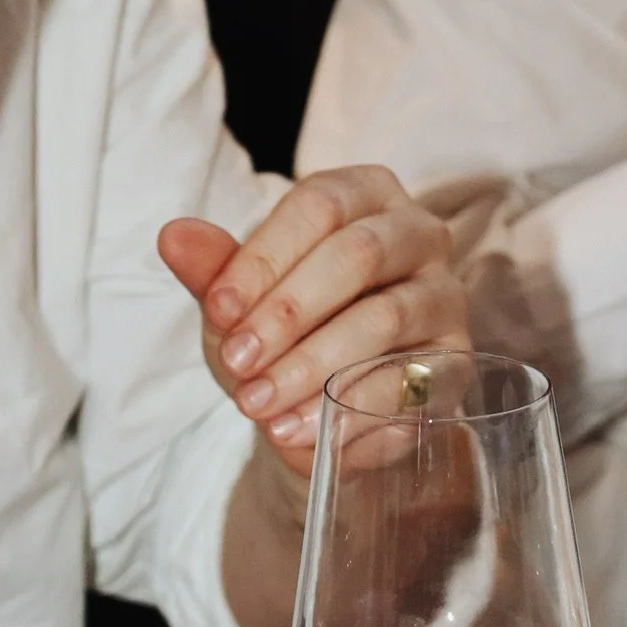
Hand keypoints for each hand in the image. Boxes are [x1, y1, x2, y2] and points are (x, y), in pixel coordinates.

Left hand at [158, 165, 466, 476]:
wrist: (320, 405)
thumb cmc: (282, 333)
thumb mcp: (241, 302)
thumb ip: (213, 271)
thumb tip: (174, 237)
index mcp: (365, 194)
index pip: (319, 206)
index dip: (265, 258)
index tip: (219, 311)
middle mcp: (418, 234)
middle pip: (358, 255)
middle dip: (288, 312)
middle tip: (238, 362)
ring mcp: (444, 298)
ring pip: (385, 319)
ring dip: (313, 366)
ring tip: (259, 404)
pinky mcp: (453, 364)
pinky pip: (407, 385)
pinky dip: (346, 412)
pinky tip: (297, 431)